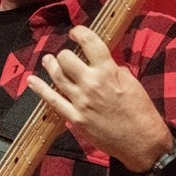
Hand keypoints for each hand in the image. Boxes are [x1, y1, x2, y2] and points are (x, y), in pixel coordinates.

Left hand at [26, 25, 172, 171]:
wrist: (143, 143)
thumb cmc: (141, 112)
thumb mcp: (132, 83)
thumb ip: (114, 70)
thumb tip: (102, 64)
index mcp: (108, 71)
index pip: (90, 42)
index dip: (79, 32)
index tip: (75, 32)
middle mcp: (92, 83)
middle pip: (66, 58)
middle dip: (65, 54)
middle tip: (67, 57)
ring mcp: (81, 101)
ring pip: (57, 76)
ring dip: (50, 65)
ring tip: (48, 60)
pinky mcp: (75, 118)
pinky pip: (52, 101)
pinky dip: (39, 89)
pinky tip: (32, 80)